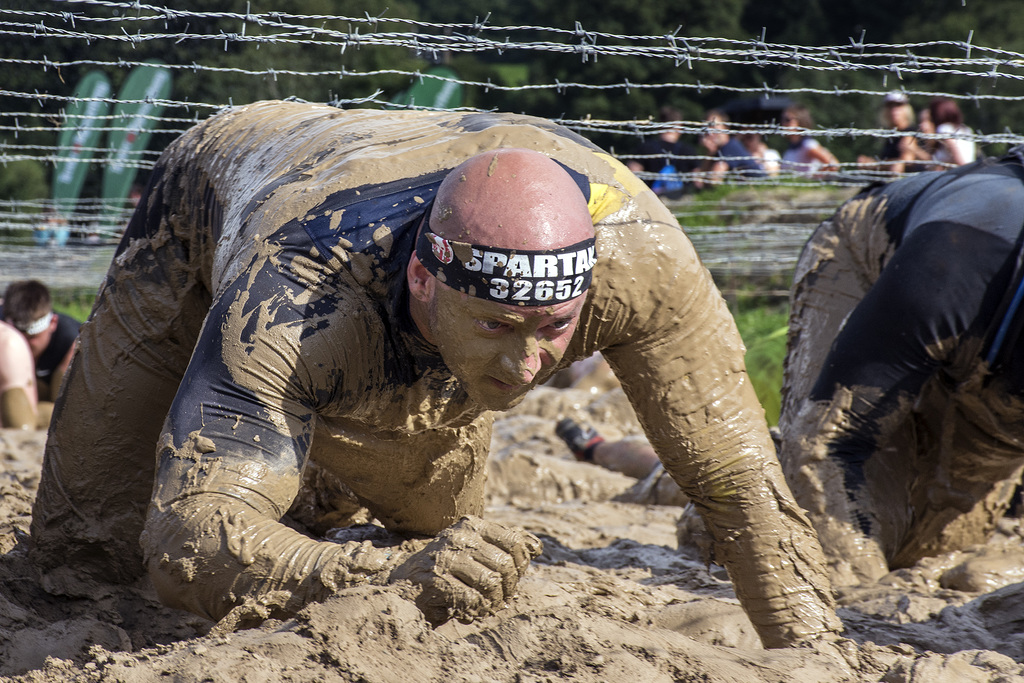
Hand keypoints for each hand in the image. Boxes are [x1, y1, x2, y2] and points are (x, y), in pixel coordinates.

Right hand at [388, 515, 541, 624]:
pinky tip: (468, 611)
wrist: (404, 589)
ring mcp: (446, 556)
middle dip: (507, 589)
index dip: (519, 567)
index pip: (514, 542)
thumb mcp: (476, 553)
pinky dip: (475, 610)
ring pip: (491, 582)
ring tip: (483, 607)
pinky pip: (473, 599)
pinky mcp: (437, 579)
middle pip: (505, 566)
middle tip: (498, 600)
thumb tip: (537, 547)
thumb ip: (505, 547)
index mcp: (472, 526)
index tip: (509, 581)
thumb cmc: (446, 572)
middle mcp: (460, 536)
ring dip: (492, 602)